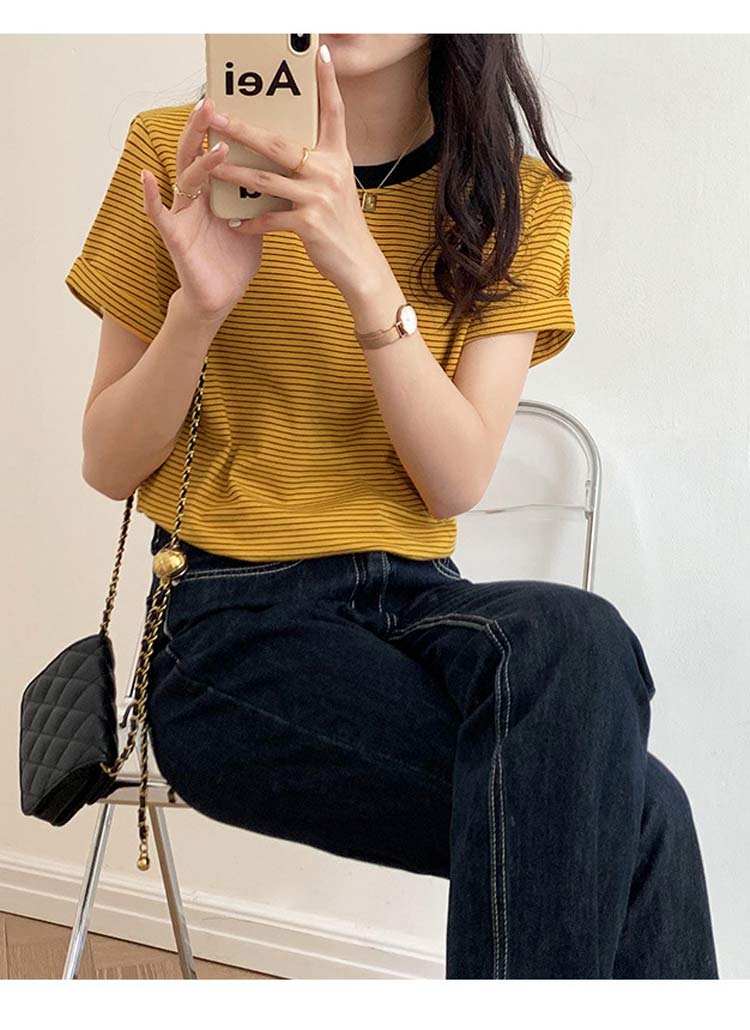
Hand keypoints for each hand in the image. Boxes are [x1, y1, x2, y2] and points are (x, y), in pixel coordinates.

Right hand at [140, 95, 263, 321]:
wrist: (221, 298)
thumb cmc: (234, 259)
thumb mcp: (255, 219)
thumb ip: (262, 193)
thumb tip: (290, 167)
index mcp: (215, 190)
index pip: (215, 149)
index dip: (221, 127)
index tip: (232, 99)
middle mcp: (195, 196)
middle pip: (195, 153)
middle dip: (201, 128)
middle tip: (212, 102)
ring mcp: (183, 215)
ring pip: (184, 178)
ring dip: (197, 160)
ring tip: (216, 146)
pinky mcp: (174, 238)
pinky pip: (157, 214)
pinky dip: (150, 196)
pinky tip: (147, 178)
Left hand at [206, 43, 384, 298]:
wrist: (358, 264)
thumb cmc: (340, 224)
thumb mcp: (335, 186)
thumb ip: (316, 164)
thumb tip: (282, 145)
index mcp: (338, 157)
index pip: (333, 112)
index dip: (327, 82)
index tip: (319, 52)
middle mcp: (330, 172)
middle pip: (278, 143)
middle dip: (243, 129)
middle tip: (216, 116)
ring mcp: (320, 197)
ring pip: (266, 179)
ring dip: (234, 172)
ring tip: (210, 165)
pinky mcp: (310, 224)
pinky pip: (270, 218)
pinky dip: (250, 221)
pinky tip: (234, 222)